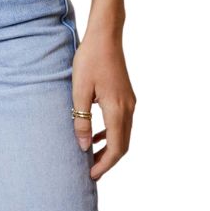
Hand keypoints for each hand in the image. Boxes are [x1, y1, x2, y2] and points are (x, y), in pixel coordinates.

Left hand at [70, 27, 135, 180]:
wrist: (105, 35)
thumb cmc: (90, 59)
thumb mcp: (79, 90)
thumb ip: (81, 119)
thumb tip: (83, 146)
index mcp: (117, 109)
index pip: (116, 148)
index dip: (104, 164)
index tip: (91, 175)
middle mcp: (128, 108)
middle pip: (123, 145)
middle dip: (108, 160)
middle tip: (91, 171)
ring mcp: (130, 101)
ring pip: (124, 134)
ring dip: (110, 147)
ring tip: (91, 155)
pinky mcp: (126, 94)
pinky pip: (122, 122)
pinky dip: (111, 133)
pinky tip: (96, 133)